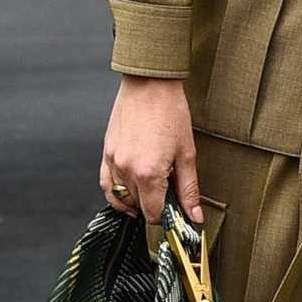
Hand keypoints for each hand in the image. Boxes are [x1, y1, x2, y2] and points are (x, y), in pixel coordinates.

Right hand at [101, 76, 201, 225]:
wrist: (150, 84)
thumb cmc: (170, 112)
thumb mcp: (187, 154)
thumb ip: (189, 189)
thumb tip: (194, 215)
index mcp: (149, 173)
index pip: (153, 213)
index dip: (166, 217)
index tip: (175, 212)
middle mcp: (127, 170)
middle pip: (137, 207)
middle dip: (153, 207)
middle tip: (168, 195)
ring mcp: (113, 161)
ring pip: (121, 198)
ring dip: (136, 200)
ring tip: (151, 191)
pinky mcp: (106, 152)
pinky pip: (106, 184)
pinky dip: (116, 193)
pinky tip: (129, 191)